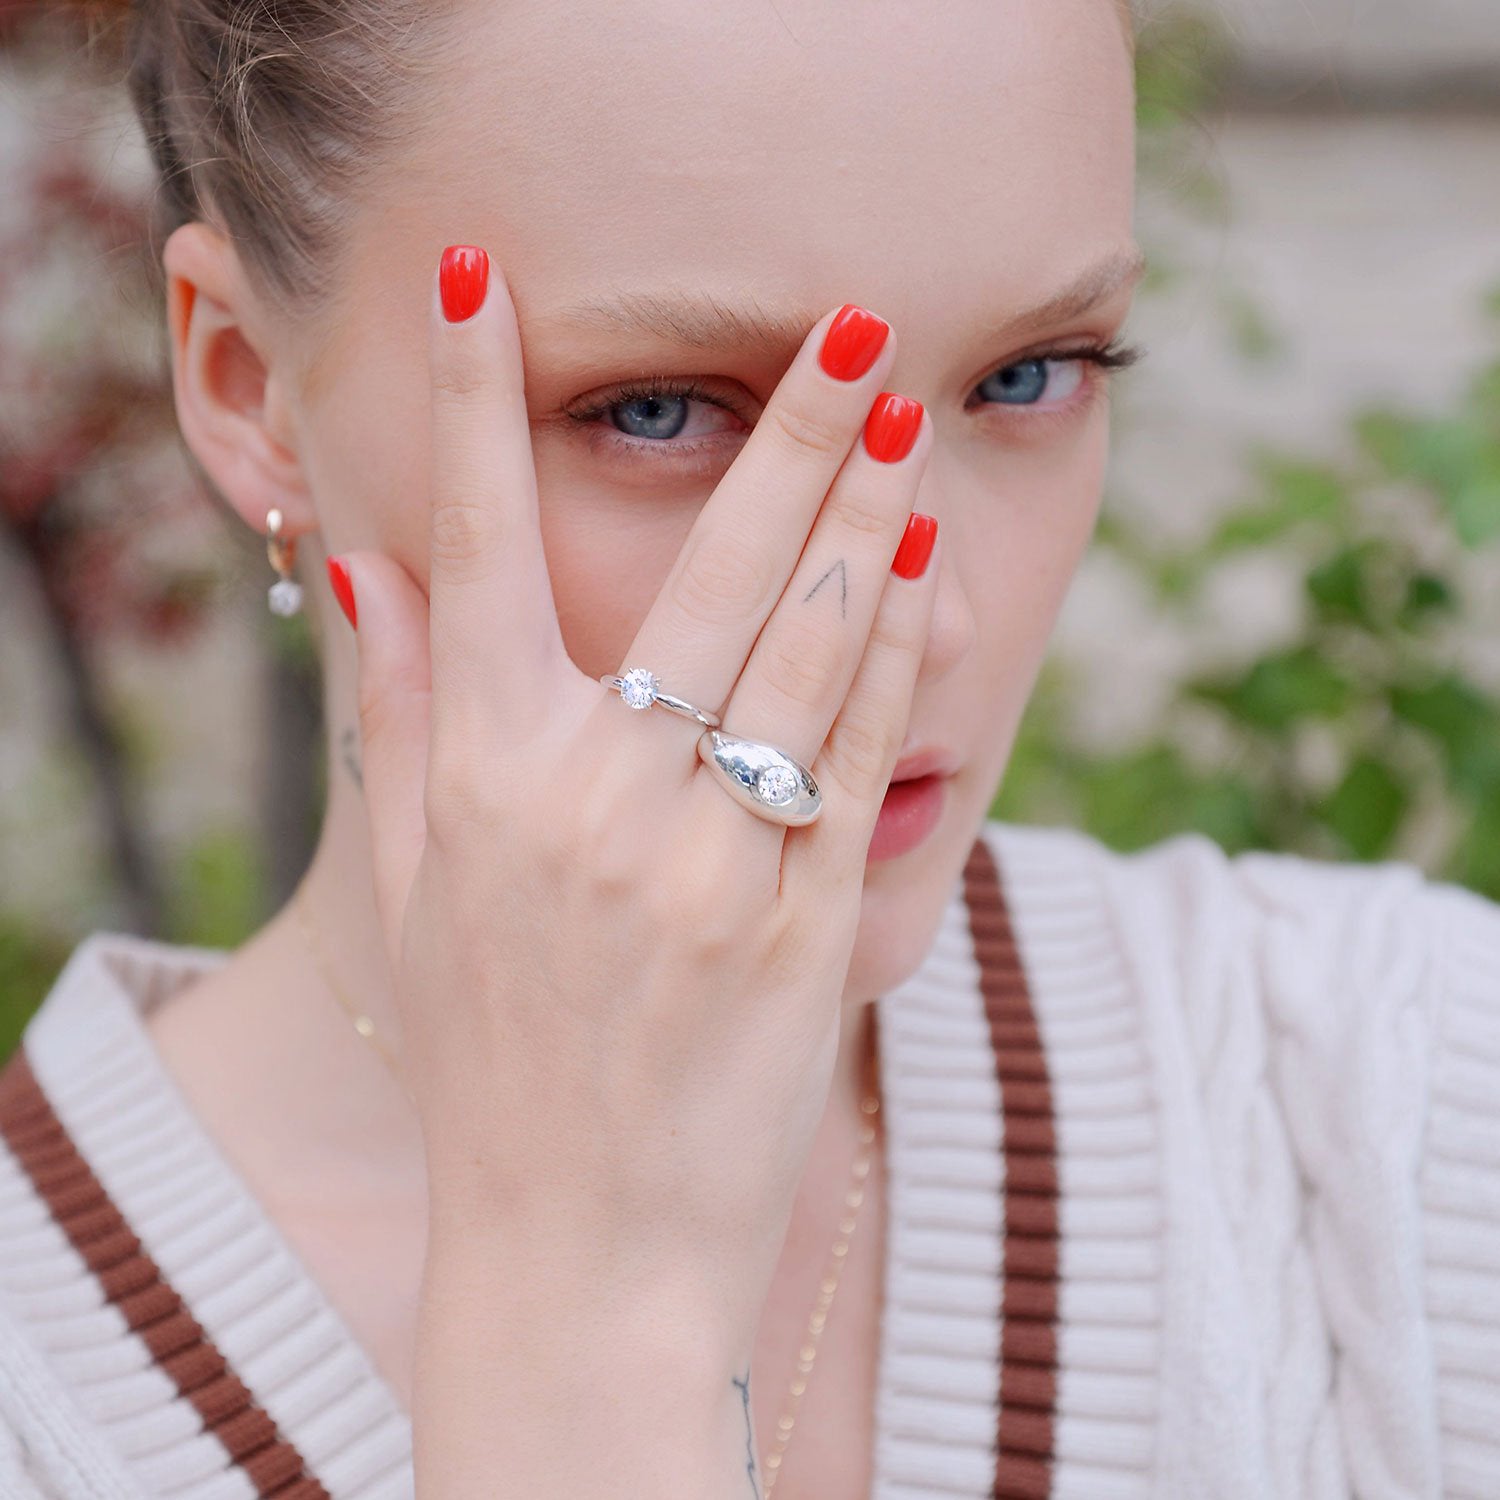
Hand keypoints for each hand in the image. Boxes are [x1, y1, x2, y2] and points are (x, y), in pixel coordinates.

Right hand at [336, 245, 936, 1380]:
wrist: (584, 1249)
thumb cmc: (492, 1062)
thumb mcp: (417, 895)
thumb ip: (399, 724)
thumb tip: (371, 573)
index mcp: (485, 782)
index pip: (474, 552)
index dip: (470, 406)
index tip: (482, 283)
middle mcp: (595, 804)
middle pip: (702, 575)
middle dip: (784, 431)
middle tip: (849, 321)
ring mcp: (708, 866)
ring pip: (804, 651)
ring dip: (865, 517)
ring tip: (907, 414)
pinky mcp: (803, 930)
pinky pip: (857, 762)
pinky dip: (894, 654)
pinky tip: (926, 561)